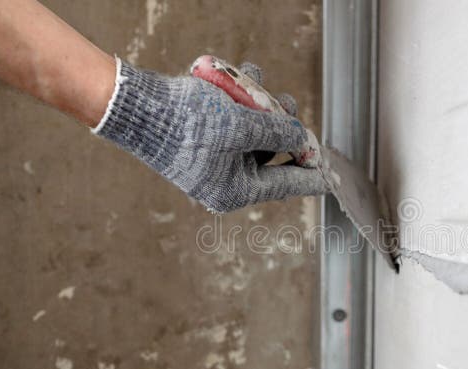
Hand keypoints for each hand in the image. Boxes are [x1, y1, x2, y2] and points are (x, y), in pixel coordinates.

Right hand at [93, 57, 327, 212]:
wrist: (134, 107)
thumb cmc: (185, 123)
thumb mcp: (241, 126)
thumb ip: (277, 132)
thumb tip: (300, 136)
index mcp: (234, 190)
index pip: (285, 184)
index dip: (312, 175)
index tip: (333, 178)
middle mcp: (224, 179)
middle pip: (270, 154)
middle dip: (281, 125)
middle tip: (288, 104)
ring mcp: (212, 159)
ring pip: (252, 133)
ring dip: (259, 107)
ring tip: (258, 84)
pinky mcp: (201, 139)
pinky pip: (231, 123)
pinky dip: (238, 103)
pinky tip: (237, 79)